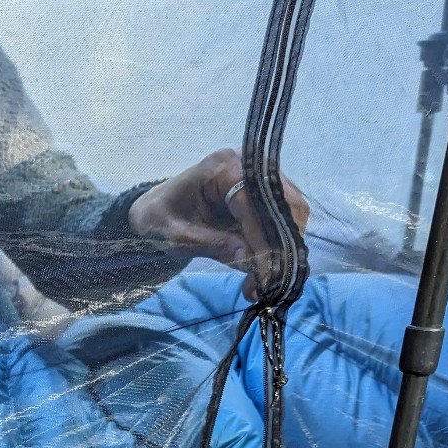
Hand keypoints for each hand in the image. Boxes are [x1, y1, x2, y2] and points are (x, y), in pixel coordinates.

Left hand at [127, 148, 309, 299]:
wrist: (156, 211)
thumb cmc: (160, 219)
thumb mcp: (177, 237)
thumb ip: (214, 245)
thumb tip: (252, 261)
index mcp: (221, 167)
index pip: (254, 202)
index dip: (263, 239)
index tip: (266, 273)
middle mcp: (247, 164)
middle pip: (284, 203)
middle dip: (279, 246)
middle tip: (266, 283)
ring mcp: (260, 177)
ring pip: (291, 212)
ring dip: (283, 248)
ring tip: (262, 281)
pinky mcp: (265, 193)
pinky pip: (284, 218)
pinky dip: (279, 244)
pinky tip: (264, 268)